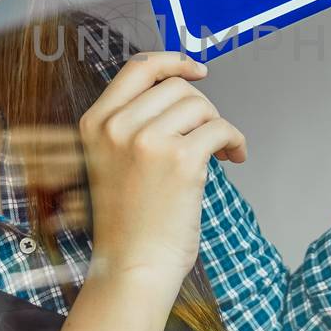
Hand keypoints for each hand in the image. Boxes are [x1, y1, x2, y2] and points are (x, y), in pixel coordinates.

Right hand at [78, 51, 246, 288]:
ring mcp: (148, 141)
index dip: (172, 62)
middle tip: (208, 134)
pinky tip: (234, 158)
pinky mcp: (181, 159)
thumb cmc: (128, 225)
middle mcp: (117, 127)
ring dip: (217, 126)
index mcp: (95, 124)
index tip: (197, 69)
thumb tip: (181, 91)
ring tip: (219, 152)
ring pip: (201, 106)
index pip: (137, 68)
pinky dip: (235, 141)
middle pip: (176, 87)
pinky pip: (221, 129)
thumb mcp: (111, 163)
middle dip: (201, 108)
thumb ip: (133, 126)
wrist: (132, 268)